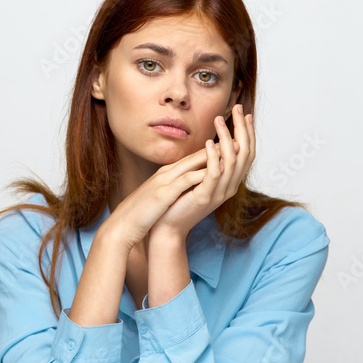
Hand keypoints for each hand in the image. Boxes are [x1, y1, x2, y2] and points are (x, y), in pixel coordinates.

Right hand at [104, 138, 231, 250]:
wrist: (122, 226)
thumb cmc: (141, 214)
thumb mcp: (159, 197)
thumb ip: (172, 189)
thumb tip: (186, 188)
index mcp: (167, 175)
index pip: (193, 159)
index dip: (213, 151)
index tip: (233, 145)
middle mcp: (166, 173)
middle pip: (196, 155)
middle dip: (218, 145)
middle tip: (240, 136)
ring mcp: (164, 181)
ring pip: (192, 163)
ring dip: (214, 154)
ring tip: (234, 147)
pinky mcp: (162, 193)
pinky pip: (185, 180)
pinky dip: (201, 173)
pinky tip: (216, 171)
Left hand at [151, 104, 255, 239]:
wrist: (169, 226)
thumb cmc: (181, 200)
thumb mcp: (199, 177)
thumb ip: (210, 162)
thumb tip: (216, 142)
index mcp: (230, 181)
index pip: (247, 153)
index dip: (248, 133)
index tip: (245, 113)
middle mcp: (230, 187)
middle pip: (245, 154)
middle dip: (242, 129)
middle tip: (238, 108)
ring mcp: (219, 193)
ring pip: (232, 161)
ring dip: (226, 138)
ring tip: (219, 120)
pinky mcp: (205, 197)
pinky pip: (214, 174)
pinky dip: (213, 157)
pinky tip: (207, 143)